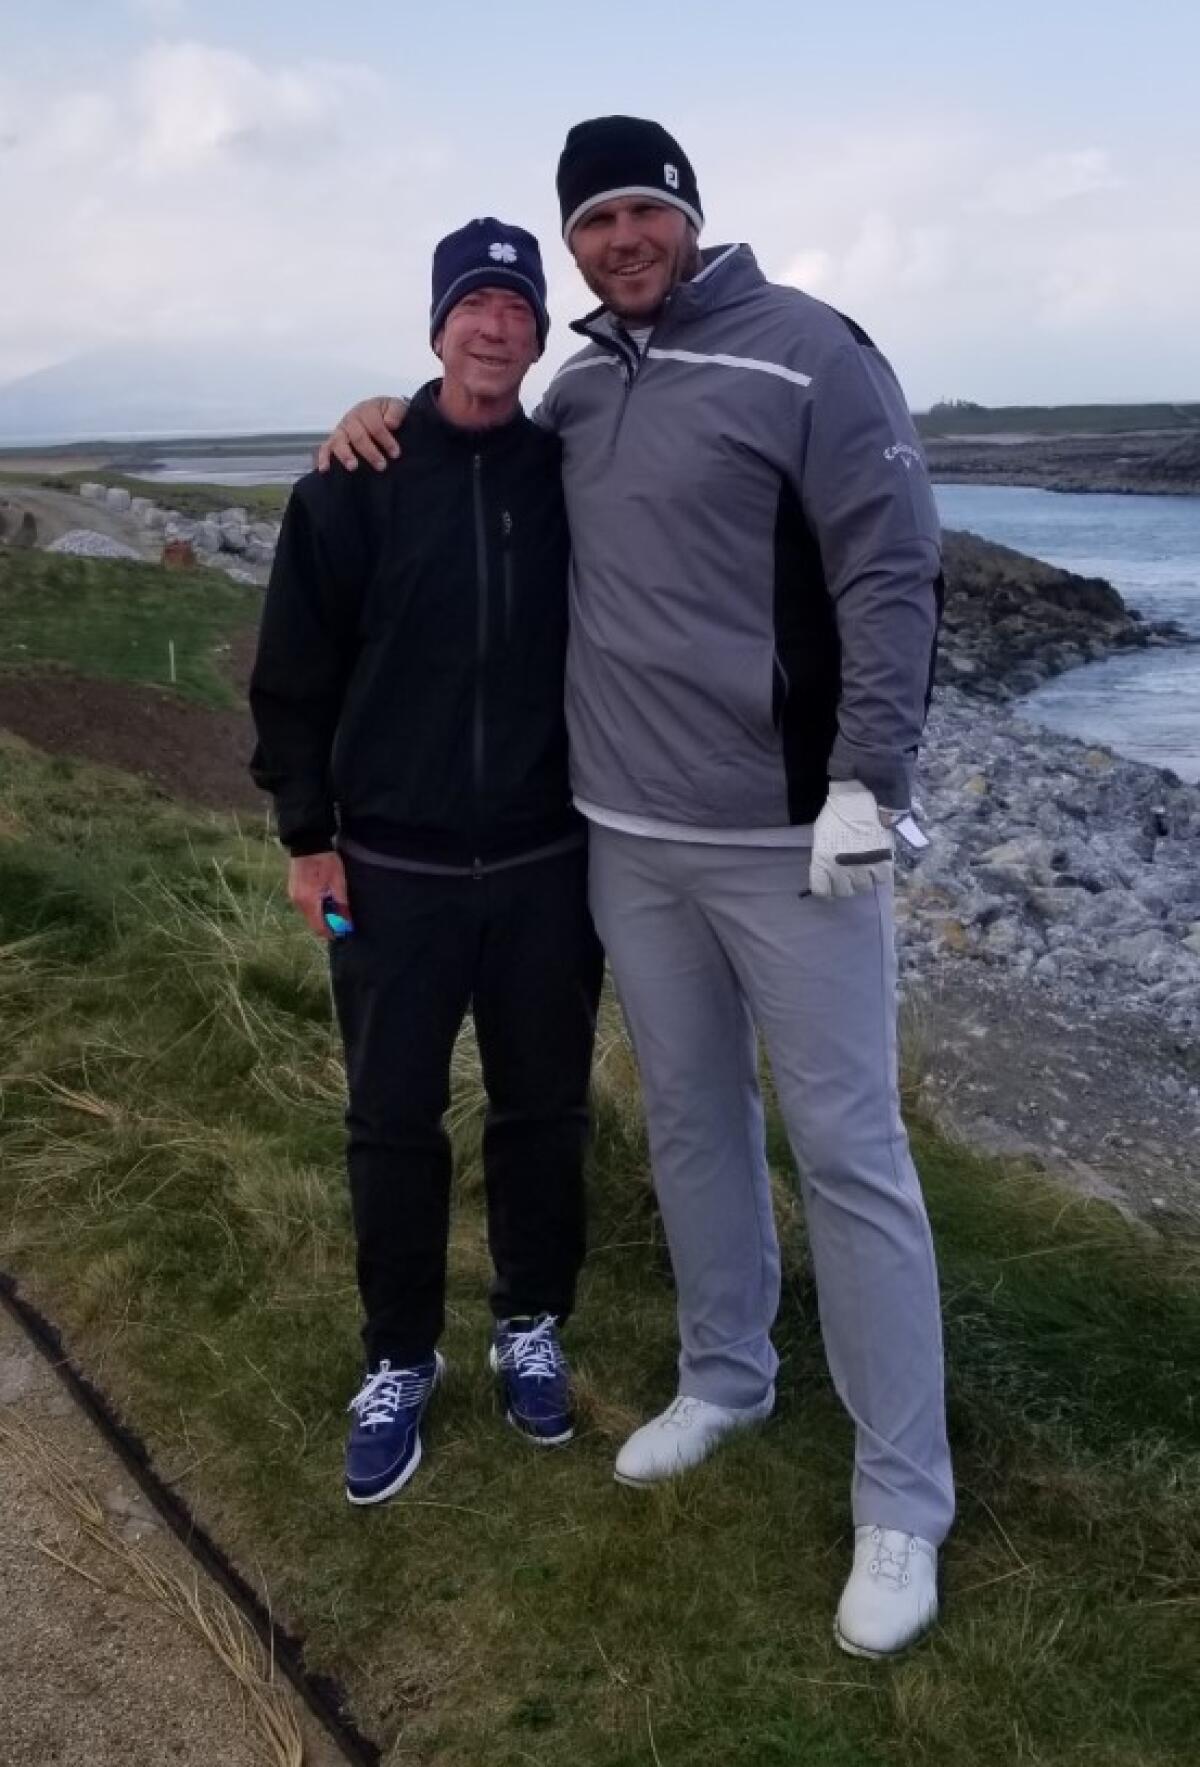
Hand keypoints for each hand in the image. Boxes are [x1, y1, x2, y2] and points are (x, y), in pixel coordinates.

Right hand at [288, 851, 349, 940]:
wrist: (308, 844)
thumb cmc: (325, 860)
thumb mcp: (338, 881)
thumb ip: (341, 903)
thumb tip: (346, 921)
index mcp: (309, 900)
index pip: (319, 927)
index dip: (331, 933)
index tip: (342, 932)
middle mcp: (298, 902)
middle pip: (313, 923)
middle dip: (327, 925)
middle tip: (341, 920)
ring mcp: (294, 897)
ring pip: (309, 915)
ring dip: (321, 916)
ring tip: (334, 908)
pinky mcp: (293, 891)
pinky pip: (305, 907)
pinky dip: (315, 908)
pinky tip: (324, 900)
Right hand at [316, 397, 407, 472]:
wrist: (378, 412)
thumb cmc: (387, 412)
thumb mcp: (396, 406)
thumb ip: (396, 411)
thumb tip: (390, 424)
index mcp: (367, 410)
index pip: (375, 426)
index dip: (386, 440)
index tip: (395, 453)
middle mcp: (351, 419)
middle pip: (358, 436)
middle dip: (370, 452)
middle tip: (381, 466)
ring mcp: (341, 430)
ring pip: (340, 442)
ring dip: (346, 454)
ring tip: (353, 466)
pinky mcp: (334, 441)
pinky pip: (325, 448)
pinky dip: (324, 458)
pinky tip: (324, 469)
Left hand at [809, 781, 893, 898]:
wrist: (860, 800)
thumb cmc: (836, 815)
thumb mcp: (821, 838)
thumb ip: (823, 858)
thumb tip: (826, 873)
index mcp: (822, 863)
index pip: (822, 891)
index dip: (826, 890)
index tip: (829, 887)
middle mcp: (841, 870)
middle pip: (843, 892)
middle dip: (844, 885)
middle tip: (848, 876)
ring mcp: (862, 868)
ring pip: (863, 887)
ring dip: (862, 880)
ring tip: (863, 868)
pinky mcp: (882, 863)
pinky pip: (880, 880)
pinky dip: (878, 874)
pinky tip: (876, 864)